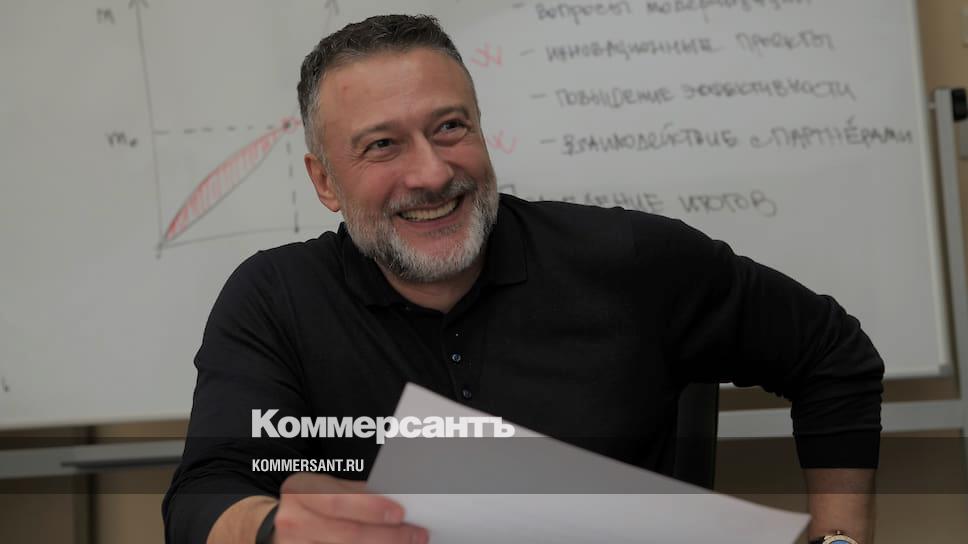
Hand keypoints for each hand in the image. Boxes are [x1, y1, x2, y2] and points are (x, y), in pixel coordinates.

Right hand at [273, 472, 428, 543]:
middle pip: (347, 533)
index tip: (400, 513)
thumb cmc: (312, 503)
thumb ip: (355, 493)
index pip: (338, 501)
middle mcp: (293, 521)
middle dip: (387, 535)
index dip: (371, 508)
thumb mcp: (325, 488)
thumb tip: (398, 501)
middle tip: (415, 535)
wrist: (278, 525)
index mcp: (301, 490)